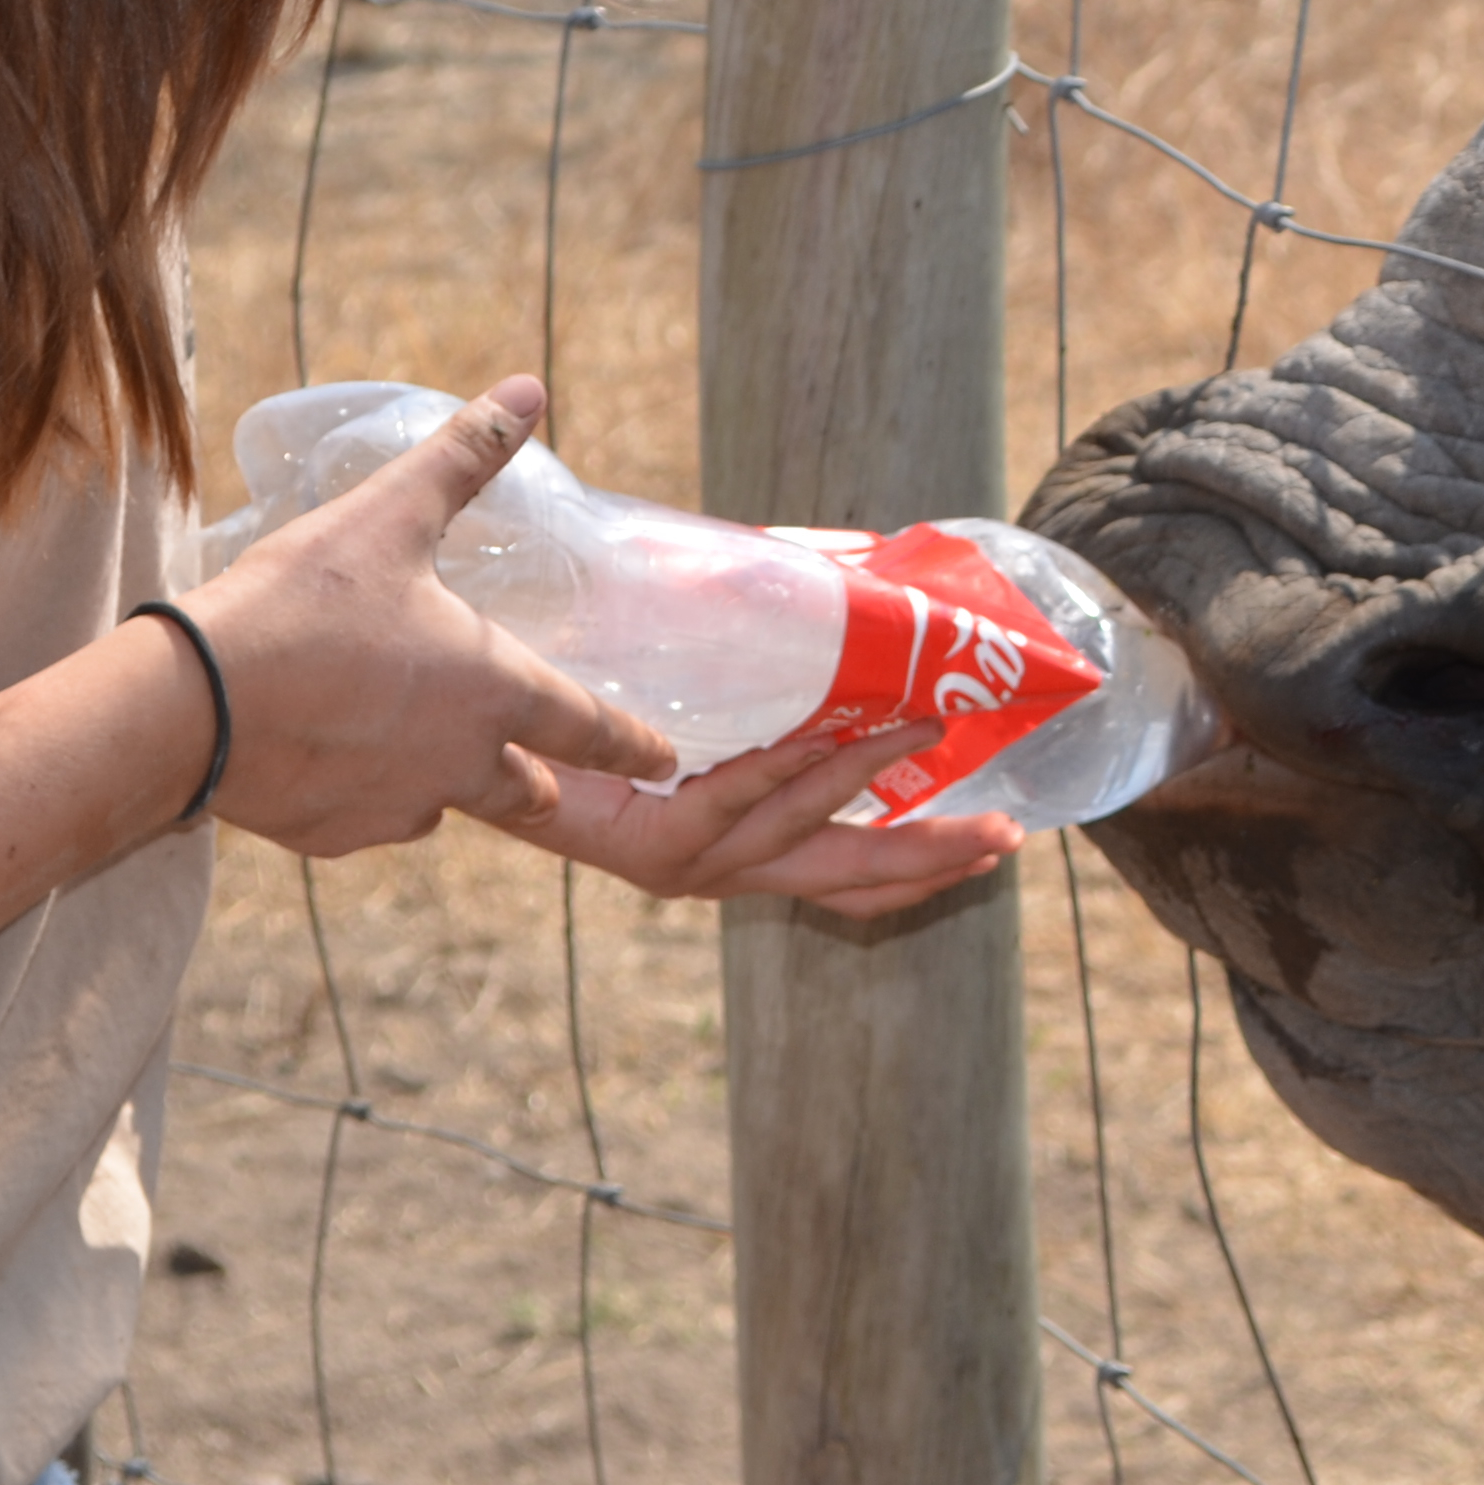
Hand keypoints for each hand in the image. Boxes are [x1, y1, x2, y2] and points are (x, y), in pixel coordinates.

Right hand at [175, 375, 676, 855]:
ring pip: (444, 805)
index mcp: (492, 689)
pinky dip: (367, 794)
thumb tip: (529, 389)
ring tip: (408, 739)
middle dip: (534, 775)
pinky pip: (371, 821)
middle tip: (537, 765)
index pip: (589, 729)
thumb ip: (464, 454)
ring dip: (443, 780)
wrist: (189, 704)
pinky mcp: (334, 835)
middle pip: (527, 790)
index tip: (665, 763)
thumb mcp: (389, 513)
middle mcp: (460, 764)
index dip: (632, 745)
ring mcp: (396, 809)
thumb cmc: (299, 605)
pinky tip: (333, 754)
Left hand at [505, 719, 1024, 916]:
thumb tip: (828, 607)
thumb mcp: (683, 711)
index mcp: (734, 851)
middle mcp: (720, 870)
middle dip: (931, 855)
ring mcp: (689, 864)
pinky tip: (835, 737)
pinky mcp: (653, 843)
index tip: (995, 842)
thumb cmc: (572, 722)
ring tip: (929, 725)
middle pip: (848, 876)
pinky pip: (740, 802)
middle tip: (1006, 834)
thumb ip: (748, 687)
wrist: (477, 739)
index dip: (919, 867)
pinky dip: (790, 769)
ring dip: (872, 778)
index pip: (845, 877)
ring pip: (805, 830)